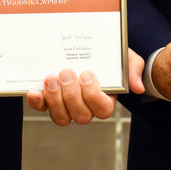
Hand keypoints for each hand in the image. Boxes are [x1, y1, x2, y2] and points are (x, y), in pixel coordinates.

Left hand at [25, 49, 145, 125]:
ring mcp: (66, 107)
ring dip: (54, 99)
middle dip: (71, 96)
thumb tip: (137, 87)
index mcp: (105, 102)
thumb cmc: (112, 59)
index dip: (92, 95)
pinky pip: (42, 109)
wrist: (94, 53)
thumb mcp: (127, 59)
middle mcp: (86, 109)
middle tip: (66, 72)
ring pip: (61, 117)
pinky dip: (37, 102)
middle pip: (80, 116)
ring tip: (51, 77)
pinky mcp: (50, 101)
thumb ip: (132, 70)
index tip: (87, 74)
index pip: (102, 110)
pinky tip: (33, 91)